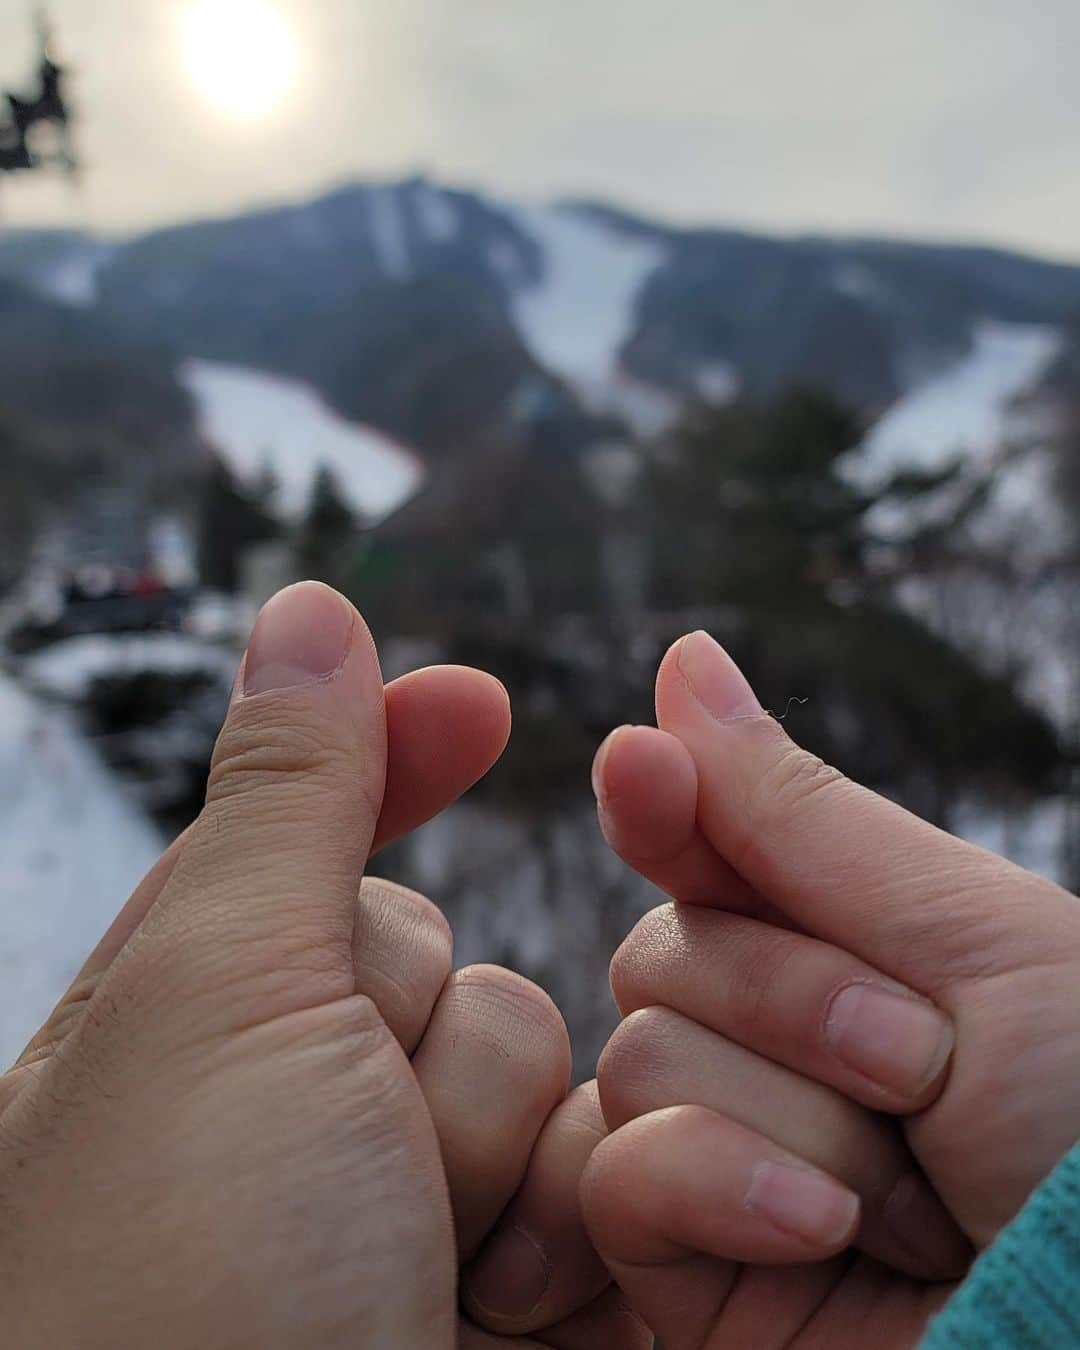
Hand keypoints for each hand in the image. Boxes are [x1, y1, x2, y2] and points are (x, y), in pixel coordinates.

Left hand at [0, 583, 634, 1347]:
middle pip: (452, 960)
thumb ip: (289, 791)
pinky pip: (607, 1174)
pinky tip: (516, 1305)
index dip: (400, 753)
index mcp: (205, 1002)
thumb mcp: (222, 984)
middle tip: (357, 1163)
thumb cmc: (167, 1278)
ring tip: (418, 1275)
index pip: (321, 831)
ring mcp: (401, 1195)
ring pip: (543, 1067)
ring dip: (503, 1157)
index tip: (479, 703)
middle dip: (431, 1045)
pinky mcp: (502, 1288)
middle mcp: (301, 1093)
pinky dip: (586, 1226)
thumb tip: (311, 610)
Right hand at [582, 630, 1079, 1347]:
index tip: (641, 765)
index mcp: (844, 953)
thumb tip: (683, 657)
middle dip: (791, 997)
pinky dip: (721, 1191)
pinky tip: (820, 1233)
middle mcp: (771, 1050)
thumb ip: (793, 810)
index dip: (665, 803)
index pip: (705, 854)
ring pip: (638, 1062)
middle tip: (921, 1064)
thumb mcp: (965, 932)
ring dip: (791, 1112)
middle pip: (663, 954)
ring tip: (911, 1188)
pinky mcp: (692, 1268)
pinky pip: (613, 1181)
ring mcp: (726, 1157)